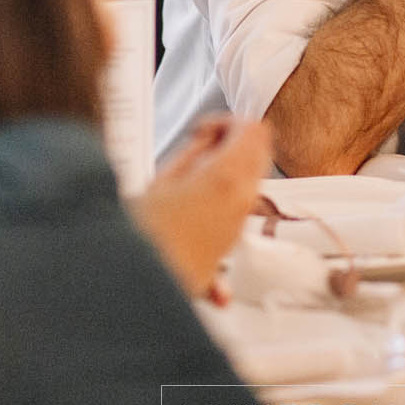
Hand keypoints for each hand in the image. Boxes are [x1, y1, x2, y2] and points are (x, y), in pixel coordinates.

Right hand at [133, 116, 271, 297]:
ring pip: (254, 176)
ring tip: (192, 169)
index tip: (202, 130)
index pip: (252, 128)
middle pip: (261, 150)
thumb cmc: (144, 233)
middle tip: (201, 144)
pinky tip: (196, 194)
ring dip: (231, 164)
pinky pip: (241, 204)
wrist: (143, 283)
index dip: (226, 120)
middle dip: (234, 139)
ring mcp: (240, 221)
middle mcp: (243, 199)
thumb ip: (195, 149)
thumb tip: (209, 136)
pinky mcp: (232, 239)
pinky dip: (227, 189)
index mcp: (226, 176)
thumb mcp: (163, 177)